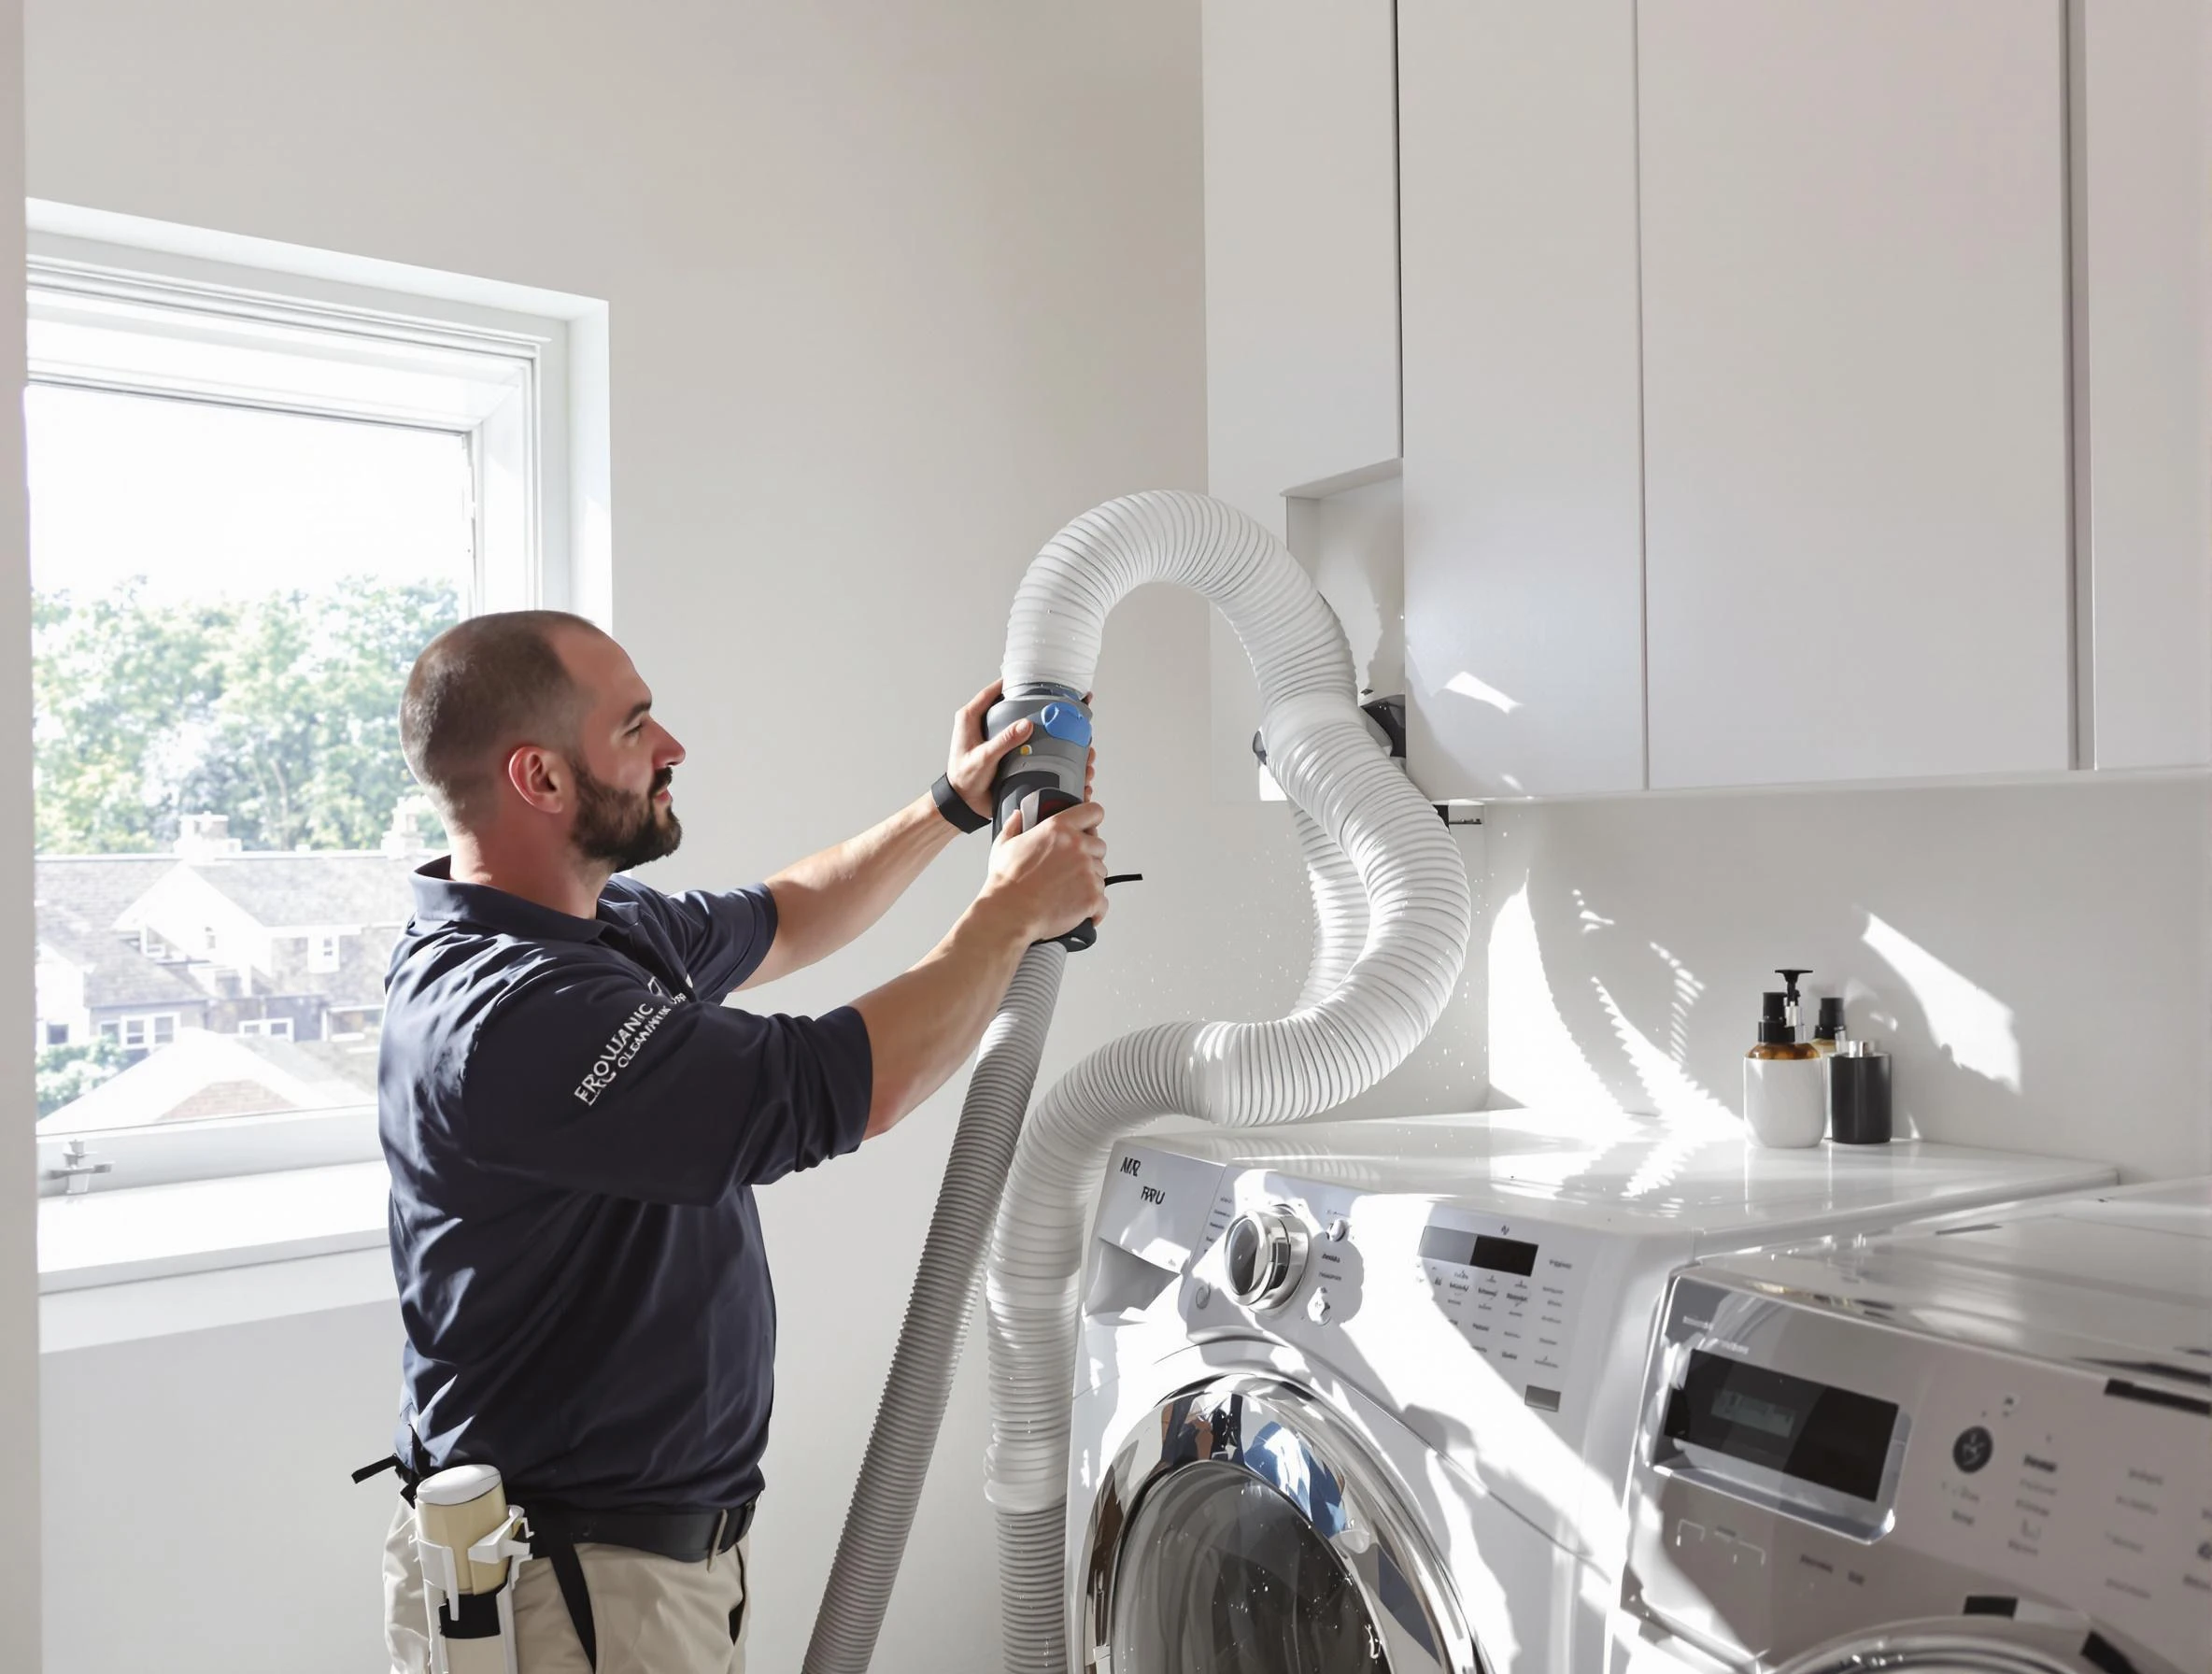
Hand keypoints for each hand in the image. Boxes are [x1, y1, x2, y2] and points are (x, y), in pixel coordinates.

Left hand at [947, 681, 1097, 817]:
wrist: (964, 806)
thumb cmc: (964, 780)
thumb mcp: (984, 757)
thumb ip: (1004, 741)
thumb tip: (1027, 724)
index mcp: (972, 717)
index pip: (995, 690)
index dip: (1015, 682)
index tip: (1037, 679)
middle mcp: (987, 724)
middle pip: (1017, 706)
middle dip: (1040, 706)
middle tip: (1063, 706)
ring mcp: (1000, 738)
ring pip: (1027, 726)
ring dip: (1048, 728)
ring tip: (1072, 731)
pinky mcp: (1009, 753)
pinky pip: (1030, 744)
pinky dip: (1045, 746)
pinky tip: (1064, 751)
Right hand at [981, 799, 1109, 943]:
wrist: (1010, 913)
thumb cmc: (1007, 884)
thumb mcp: (1003, 846)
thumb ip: (1014, 827)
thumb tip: (1017, 817)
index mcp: (1058, 829)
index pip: (1093, 812)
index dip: (1092, 820)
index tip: (1090, 827)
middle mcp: (1076, 847)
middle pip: (1099, 847)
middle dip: (1089, 857)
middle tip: (1069, 869)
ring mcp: (1087, 872)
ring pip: (1101, 874)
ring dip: (1089, 882)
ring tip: (1067, 891)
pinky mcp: (1092, 896)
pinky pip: (1103, 901)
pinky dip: (1093, 908)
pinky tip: (1077, 908)